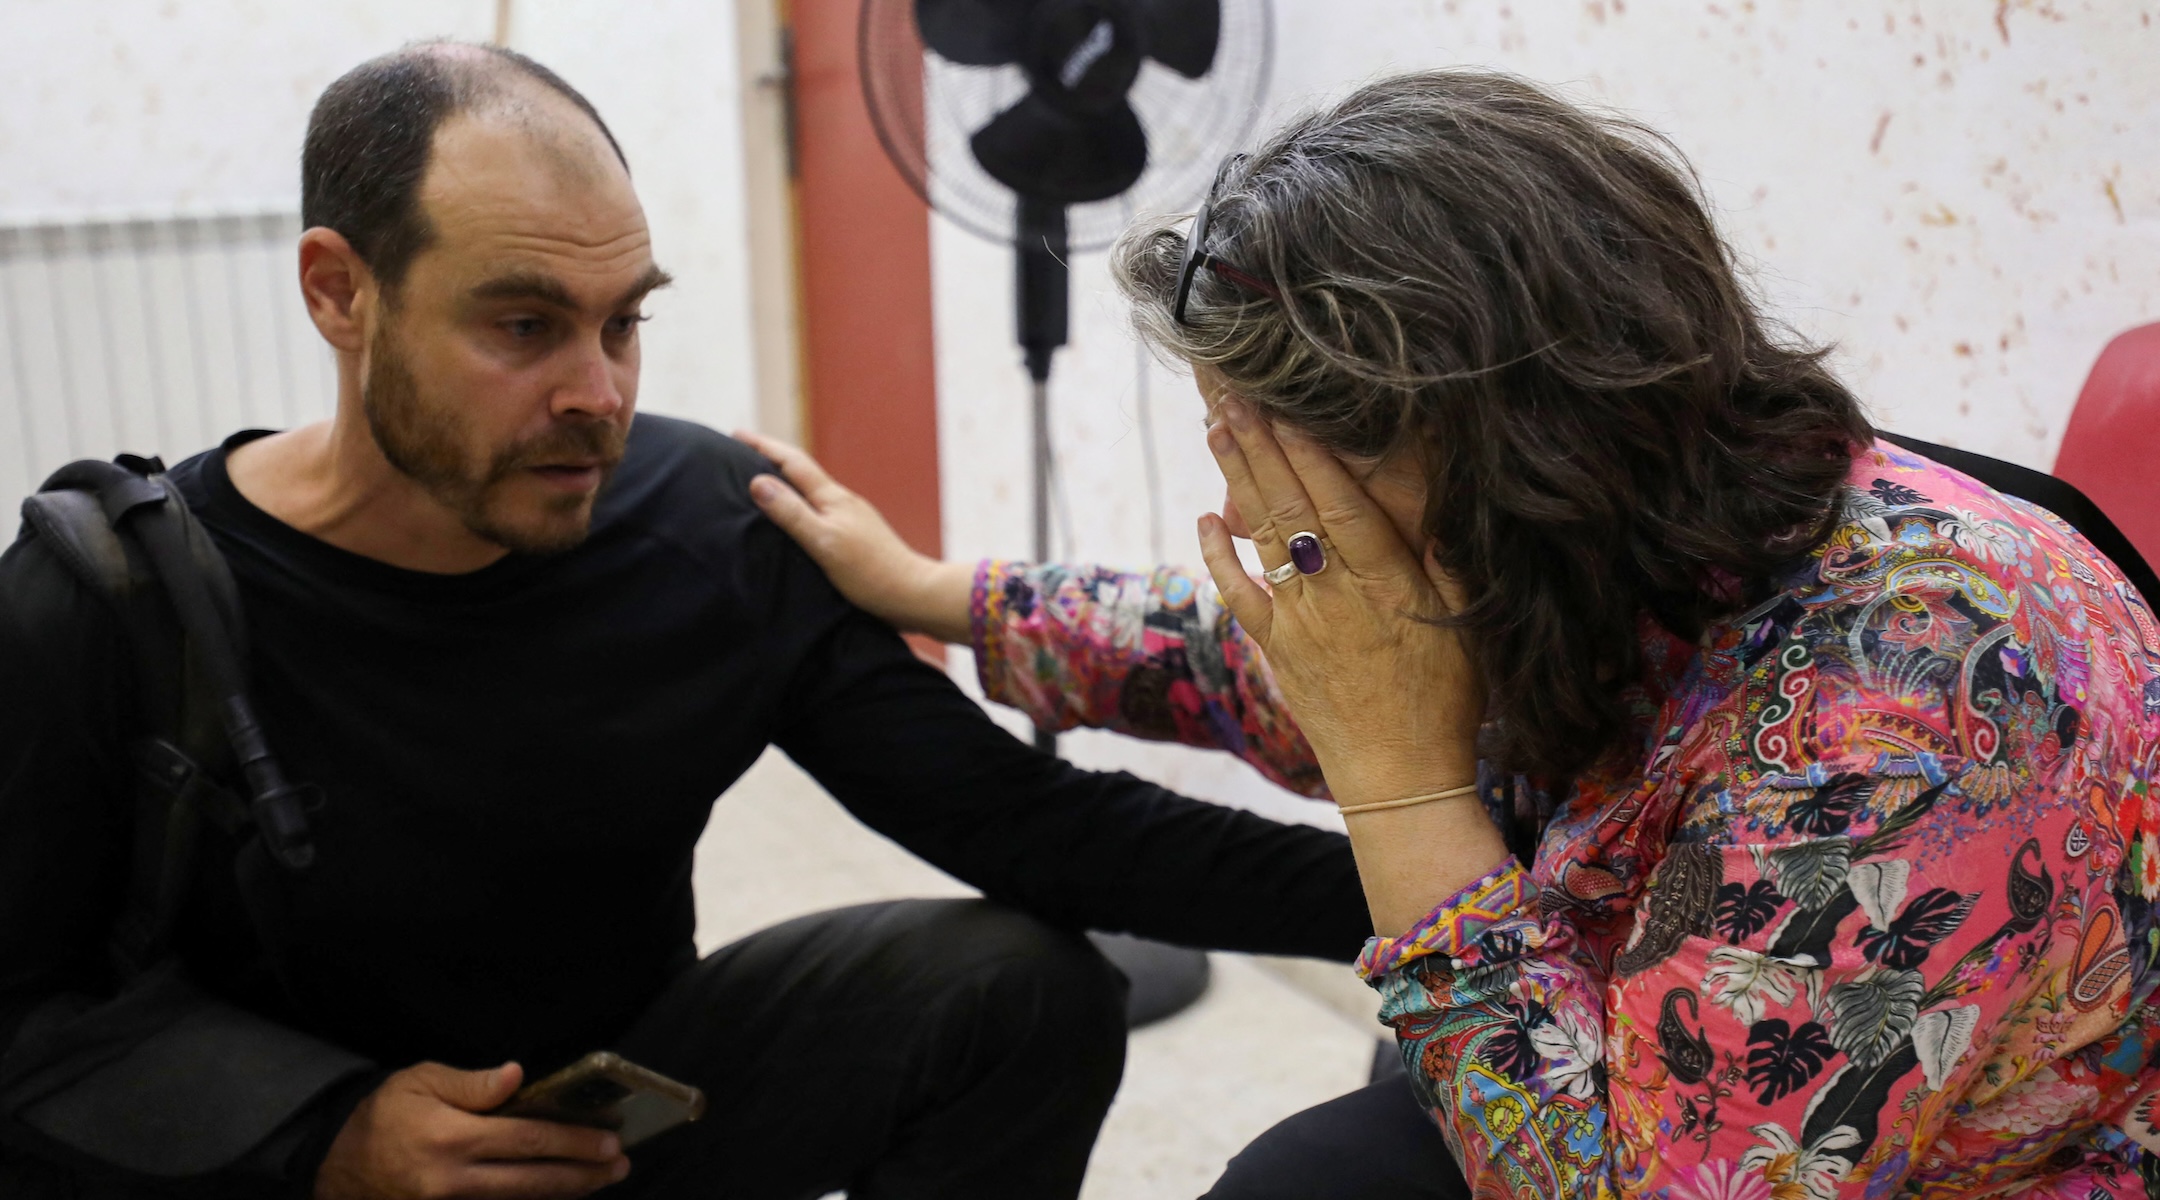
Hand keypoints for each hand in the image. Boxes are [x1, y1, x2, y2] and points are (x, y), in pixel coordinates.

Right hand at [314, 1062, 628, 1199]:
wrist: (334, 1164)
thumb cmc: (382, 1114)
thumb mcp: (419, 1081)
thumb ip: (471, 1082)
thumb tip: (517, 1075)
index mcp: (451, 1138)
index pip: (526, 1140)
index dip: (572, 1141)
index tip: (609, 1139)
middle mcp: (453, 1180)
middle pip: (533, 1181)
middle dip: (582, 1173)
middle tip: (619, 1164)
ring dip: (565, 1191)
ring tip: (601, 1179)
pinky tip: (557, 1193)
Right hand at [737, 431, 972, 643]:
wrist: (913, 595)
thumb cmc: (870, 573)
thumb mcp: (824, 542)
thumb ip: (792, 513)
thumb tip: (758, 482)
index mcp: (833, 498)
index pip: (792, 463)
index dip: (763, 447)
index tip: (736, 435)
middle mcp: (843, 503)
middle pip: (802, 472)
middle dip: (771, 459)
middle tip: (742, 452)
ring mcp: (851, 519)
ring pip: (812, 492)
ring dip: (786, 483)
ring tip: (762, 483)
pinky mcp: (856, 538)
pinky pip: (820, 512)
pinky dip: (800, 506)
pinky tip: (797, 520)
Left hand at [1195, 398, 1483, 802]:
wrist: (1400, 776)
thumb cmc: (1446, 699)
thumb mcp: (1467, 624)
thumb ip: (1448, 560)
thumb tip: (1437, 497)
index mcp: (1388, 586)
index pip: (1344, 506)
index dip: (1313, 455)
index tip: (1288, 408)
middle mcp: (1336, 597)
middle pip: (1292, 508)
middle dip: (1261, 447)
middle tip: (1233, 395)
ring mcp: (1299, 622)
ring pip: (1262, 539)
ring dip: (1237, 481)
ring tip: (1218, 430)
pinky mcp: (1277, 649)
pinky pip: (1240, 596)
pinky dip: (1218, 557)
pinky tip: (1205, 521)